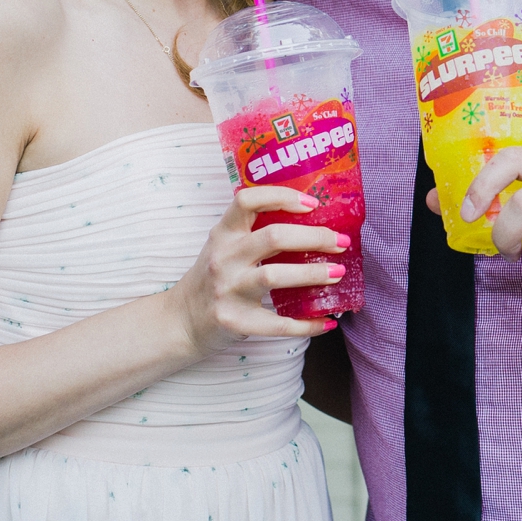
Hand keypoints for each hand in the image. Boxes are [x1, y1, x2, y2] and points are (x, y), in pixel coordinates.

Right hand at [173, 185, 346, 353]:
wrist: (181, 321)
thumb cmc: (214, 277)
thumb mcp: (225, 247)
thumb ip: (255, 232)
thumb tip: (315, 223)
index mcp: (223, 234)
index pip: (248, 200)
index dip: (282, 196)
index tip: (312, 204)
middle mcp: (224, 258)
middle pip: (273, 237)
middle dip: (315, 237)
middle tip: (341, 242)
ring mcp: (228, 290)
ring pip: (275, 276)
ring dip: (313, 274)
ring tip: (338, 273)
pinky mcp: (235, 322)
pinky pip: (278, 323)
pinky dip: (308, 324)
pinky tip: (327, 321)